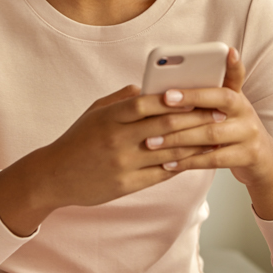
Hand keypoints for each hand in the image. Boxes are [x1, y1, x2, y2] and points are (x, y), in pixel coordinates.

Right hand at [0, 85, 221, 235]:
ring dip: (195, 144)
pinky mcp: (126, 185)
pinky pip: (160, 173)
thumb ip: (124, 99)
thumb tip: (152, 88)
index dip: (173, 98)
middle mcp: (117, 140)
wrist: (53, 176)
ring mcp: (123, 164)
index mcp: (109, 118)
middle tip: (219, 113)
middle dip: (195, 119)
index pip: (146, 103)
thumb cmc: (77, 139)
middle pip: (164, 126)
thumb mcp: (95, 112)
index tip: (198, 93)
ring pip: (168, 151)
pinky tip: (196, 158)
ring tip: (216, 137)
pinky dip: (180, 164)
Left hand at [145, 47, 272, 219]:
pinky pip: (214, 159)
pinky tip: (168, 163)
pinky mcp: (247, 156)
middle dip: (187, 101)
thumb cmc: (231, 129)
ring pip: (211, 133)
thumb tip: (166, 91)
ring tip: (152, 141)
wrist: (262, 160)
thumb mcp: (225, 109)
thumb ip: (204, 97)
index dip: (232, 65)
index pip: (236, 75)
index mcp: (238, 95)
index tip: (226, 52)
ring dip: (178, 138)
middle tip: (159, 103)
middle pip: (218, 102)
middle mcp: (246, 111)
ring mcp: (249, 134)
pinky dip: (189, 161)